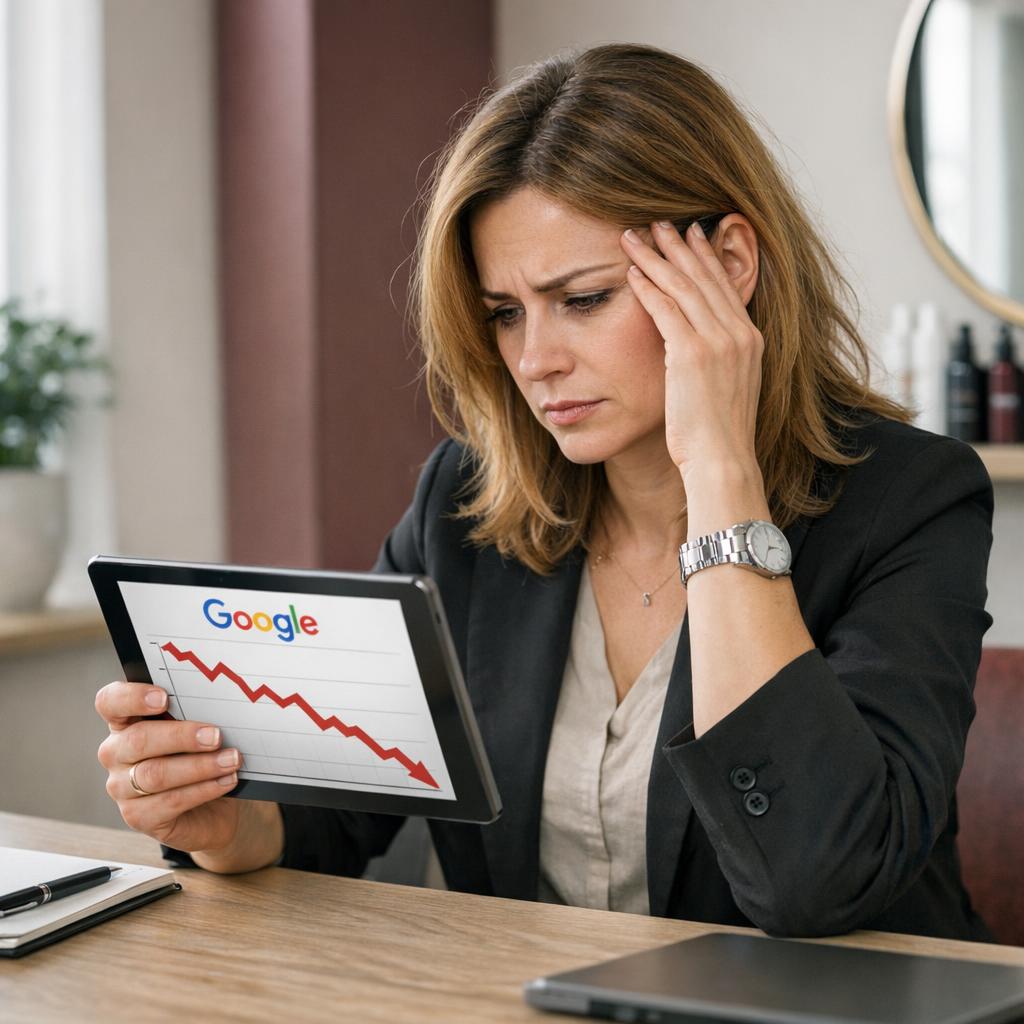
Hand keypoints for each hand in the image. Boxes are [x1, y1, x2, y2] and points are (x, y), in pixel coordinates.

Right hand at [95, 681, 242, 853]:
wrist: (212, 806)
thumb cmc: (199, 755)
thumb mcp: (195, 730)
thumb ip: (195, 714)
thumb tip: (220, 703)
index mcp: (125, 722)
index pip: (110, 702)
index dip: (131, 697)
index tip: (164, 697)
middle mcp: (116, 753)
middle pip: (138, 740)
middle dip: (181, 736)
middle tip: (216, 735)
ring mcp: (121, 787)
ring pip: (155, 774)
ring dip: (199, 766)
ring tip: (231, 759)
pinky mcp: (138, 816)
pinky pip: (169, 801)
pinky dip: (203, 790)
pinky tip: (226, 781)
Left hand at [621, 219, 763, 477]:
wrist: (722, 460)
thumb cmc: (719, 435)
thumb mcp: (728, 389)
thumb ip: (720, 362)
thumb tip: (702, 354)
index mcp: (750, 340)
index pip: (725, 287)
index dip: (706, 258)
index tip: (692, 235)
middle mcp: (739, 334)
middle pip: (705, 278)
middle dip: (680, 247)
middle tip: (659, 222)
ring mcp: (718, 342)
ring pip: (683, 287)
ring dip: (657, 258)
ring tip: (636, 238)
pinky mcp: (691, 354)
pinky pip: (666, 310)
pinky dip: (649, 287)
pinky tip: (633, 272)